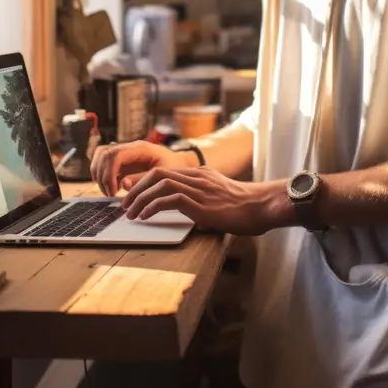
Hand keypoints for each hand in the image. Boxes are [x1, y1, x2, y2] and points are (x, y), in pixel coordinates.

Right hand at [90, 140, 190, 196]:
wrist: (180, 163)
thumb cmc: (175, 168)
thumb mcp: (163, 176)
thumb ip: (142, 180)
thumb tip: (123, 184)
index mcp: (140, 148)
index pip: (115, 155)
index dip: (109, 173)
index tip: (114, 191)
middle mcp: (130, 148)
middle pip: (103, 153)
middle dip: (102, 175)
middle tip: (110, 194)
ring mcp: (125, 153)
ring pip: (101, 155)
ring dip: (99, 174)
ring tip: (109, 192)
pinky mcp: (123, 161)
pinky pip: (105, 163)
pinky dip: (102, 174)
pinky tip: (112, 188)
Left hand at [121, 166, 293, 235]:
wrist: (262, 206)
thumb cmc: (247, 207)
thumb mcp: (222, 196)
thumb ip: (206, 198)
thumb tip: (194, 211)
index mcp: (201, 174)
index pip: (165, 171)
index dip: (144, 182)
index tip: (133, 195)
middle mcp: (197, 177)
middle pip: (157, 173)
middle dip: (136, 188)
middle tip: (125, 205)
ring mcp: (198, 188)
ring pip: (159, 184)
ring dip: (139, 198)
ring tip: (130, 213)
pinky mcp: (200, 203)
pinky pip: (169, 200)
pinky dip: (152, 207)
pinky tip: (146, 217)